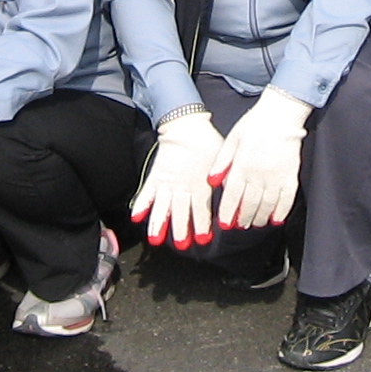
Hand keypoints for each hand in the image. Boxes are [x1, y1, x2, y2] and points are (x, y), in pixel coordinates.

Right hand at [131, 108, 226, 245]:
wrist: (186, 126)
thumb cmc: (207, 144)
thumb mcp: (222, 162)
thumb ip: (225, 181)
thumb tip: (234, 198)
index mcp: (200, 184)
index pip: (201, 209)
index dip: (202, 225)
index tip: (203, 239)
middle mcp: (182, 186)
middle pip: (180, 212)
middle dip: (180, 230)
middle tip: (181, 245)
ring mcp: (166, 183)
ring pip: (161, 207)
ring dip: (158, 223)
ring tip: (155, 239)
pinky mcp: (155, 177)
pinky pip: (146, 193)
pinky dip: (141, 205)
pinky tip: (136, 218)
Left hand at [216, 86, 309, 229]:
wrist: (281, 114)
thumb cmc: (254, 125)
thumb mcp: (232, 139)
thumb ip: (221, 161)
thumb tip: (211, 181)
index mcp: (242, 165)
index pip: (233, 195)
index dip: (228, 212)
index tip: (225, 224)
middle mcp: (259, 174)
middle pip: (249, 204)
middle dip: (243, 218)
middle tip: (239, 225)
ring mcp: (276, 176)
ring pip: (267, 205)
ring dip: (260, 217)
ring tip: (255, 223)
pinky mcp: (291, 175)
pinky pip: (287, 199)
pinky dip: (281, 212)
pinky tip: (275, 219)